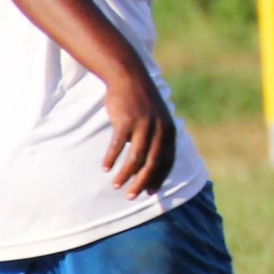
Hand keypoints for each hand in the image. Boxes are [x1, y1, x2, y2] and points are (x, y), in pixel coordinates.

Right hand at [102, 69, 178, 196]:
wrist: (129, 77)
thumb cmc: (140, 102)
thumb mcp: (155, 120)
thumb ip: (156, 140)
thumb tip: (148, 164)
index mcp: (168, 131)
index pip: (167, 162)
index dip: (158, 179)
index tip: (150, 192)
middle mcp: (158, 129)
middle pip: (152, 164)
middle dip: (141, 183)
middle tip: (131, 197)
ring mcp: (142, 125)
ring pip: (134, 158)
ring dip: (124, 175)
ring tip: (116, 186)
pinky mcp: (125, 121)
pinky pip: (117, 145)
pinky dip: (111, 158)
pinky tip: (105, 168)